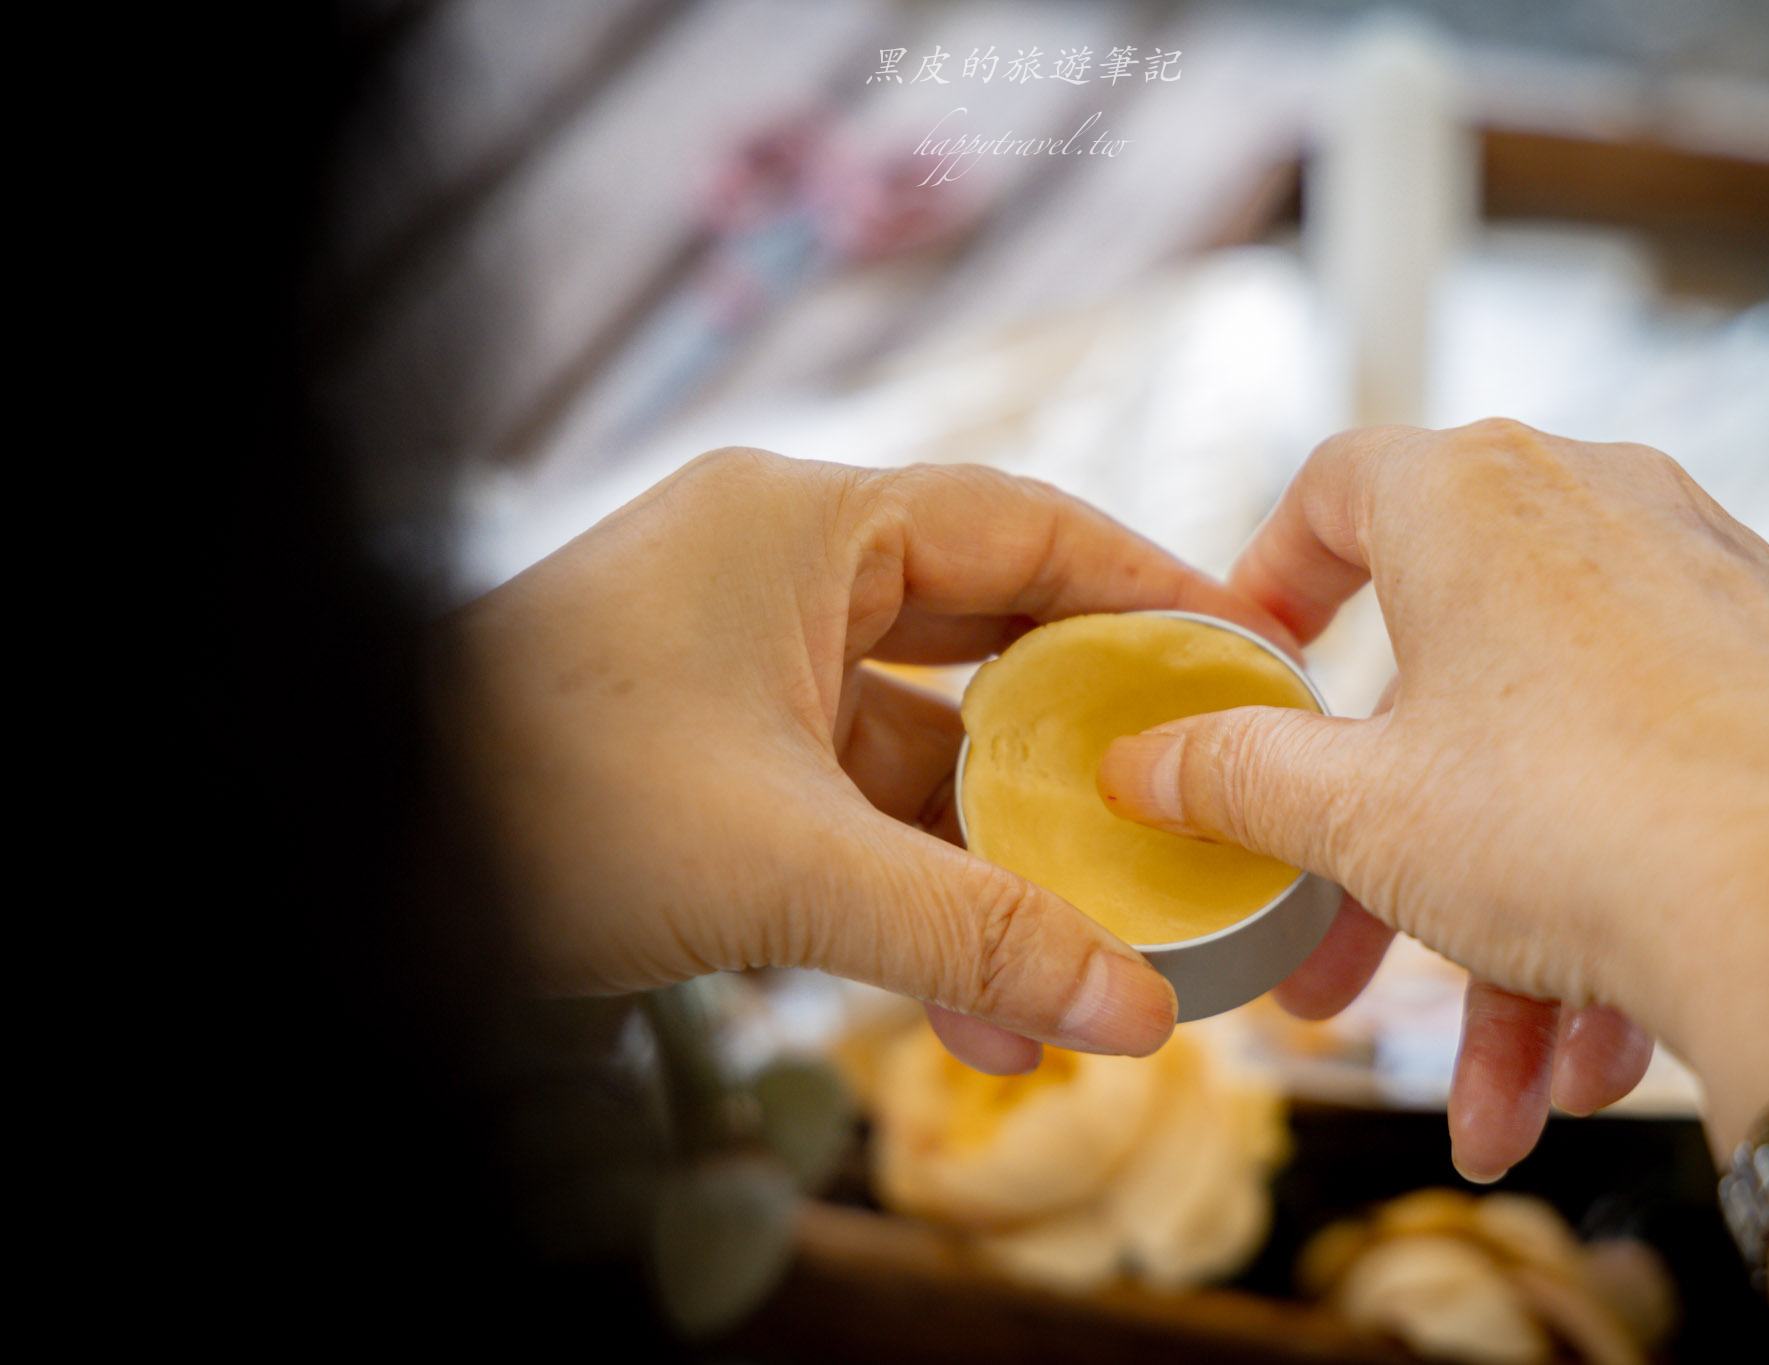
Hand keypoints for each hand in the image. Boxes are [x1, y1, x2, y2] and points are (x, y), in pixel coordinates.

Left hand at [443, 448, 1296, 1072]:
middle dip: (1088, 738)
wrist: (364, 858)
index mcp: (803, 526)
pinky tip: (976, 1002)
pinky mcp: (715, 748)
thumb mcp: (783, 869)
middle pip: (988, 634)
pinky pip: (853, 803)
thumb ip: (972, 933)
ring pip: (922, 741)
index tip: (1247, 653)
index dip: (1149, 589)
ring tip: (1099, 950)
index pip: (1025, 529)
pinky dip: (915, 883)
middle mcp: (779, 571)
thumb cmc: (541, 805)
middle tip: (1199, 796)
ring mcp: (743, 660)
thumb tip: (1136, 1015)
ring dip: (1000, 849)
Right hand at [1099, 420, 1768, 1167]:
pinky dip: (1602, 918)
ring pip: (1544, 770)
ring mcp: (1699, 589)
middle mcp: (1594, 509)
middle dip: (1377, 855)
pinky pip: (1644, 789)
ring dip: (1497, 939)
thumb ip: (1231, 775)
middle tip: (1331, 959)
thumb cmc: (1578, 820)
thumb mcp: (1359, 811)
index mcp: (1472, 496)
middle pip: (1436, 682)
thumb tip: (1140, 764)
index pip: (1335, 486)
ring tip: (1492, 1087)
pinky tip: (1586, 1063)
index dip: (1270, 581)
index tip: (1248, 678)